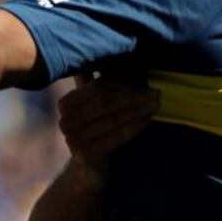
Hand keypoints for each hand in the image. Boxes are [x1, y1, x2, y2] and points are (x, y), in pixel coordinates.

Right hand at [57, 73, 159, 187]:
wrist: (90, 170)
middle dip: (134, 96)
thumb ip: (93, 82)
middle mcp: (65, 122)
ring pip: (113, 119)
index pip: (99, 87)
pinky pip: (117, 136)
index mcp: (65, 104)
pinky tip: (149, 119)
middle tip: (155, 92)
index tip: (145, 80)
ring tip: (156, 103)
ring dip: (138, 110)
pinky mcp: (86, 155)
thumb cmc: (97, 131)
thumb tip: (99, 51)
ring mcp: (73, 140)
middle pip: (106, 102)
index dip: (123, 82)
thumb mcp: (94, 105)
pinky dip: (135, 126)